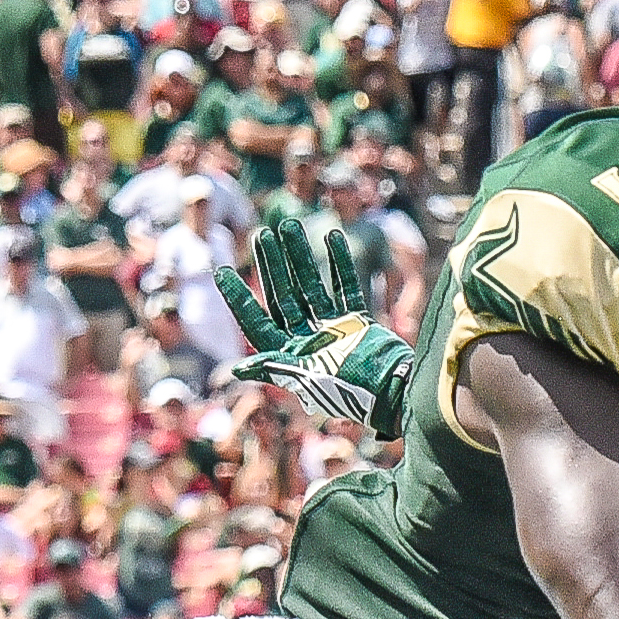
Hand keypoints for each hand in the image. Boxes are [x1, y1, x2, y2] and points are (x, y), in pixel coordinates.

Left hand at [220, 214, 415, 438]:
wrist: (397, 393)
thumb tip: (237, 369)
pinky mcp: (357, 324)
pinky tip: (332, 236)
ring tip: (290, 225)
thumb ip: (277, 367)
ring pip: (311, 286)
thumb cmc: (352, 391)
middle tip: (261, 235)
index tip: (221, 271)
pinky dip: (340, 264)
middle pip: (283, 297)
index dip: (238, 298)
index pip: (257, 322)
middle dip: (272, 266)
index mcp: (290, 356)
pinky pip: (345, 287)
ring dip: (301, 257)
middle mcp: (307, 341)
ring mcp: (333, 331)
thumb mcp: (309, 379)